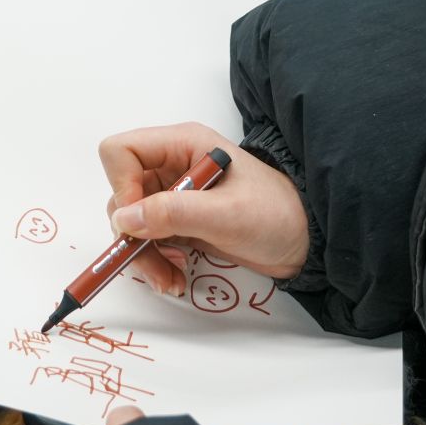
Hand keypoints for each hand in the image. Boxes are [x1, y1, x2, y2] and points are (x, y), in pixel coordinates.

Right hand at [98, 122, 310, 294]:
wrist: (304, 240)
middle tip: (154, 265)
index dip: (121, 186)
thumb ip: (174, 213)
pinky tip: (174, 277)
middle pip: (121, 193)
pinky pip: (147, 240)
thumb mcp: (226, 214)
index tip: (138, 222)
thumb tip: (123, 219)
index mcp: (182, 145)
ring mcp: (174, 195)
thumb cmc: (275, 215)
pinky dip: (154, 262)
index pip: (121, 152)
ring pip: (130, 222)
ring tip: (169, 280)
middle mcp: (171, 165)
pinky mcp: (178, 222)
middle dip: (131, 233)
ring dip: (142, 255)